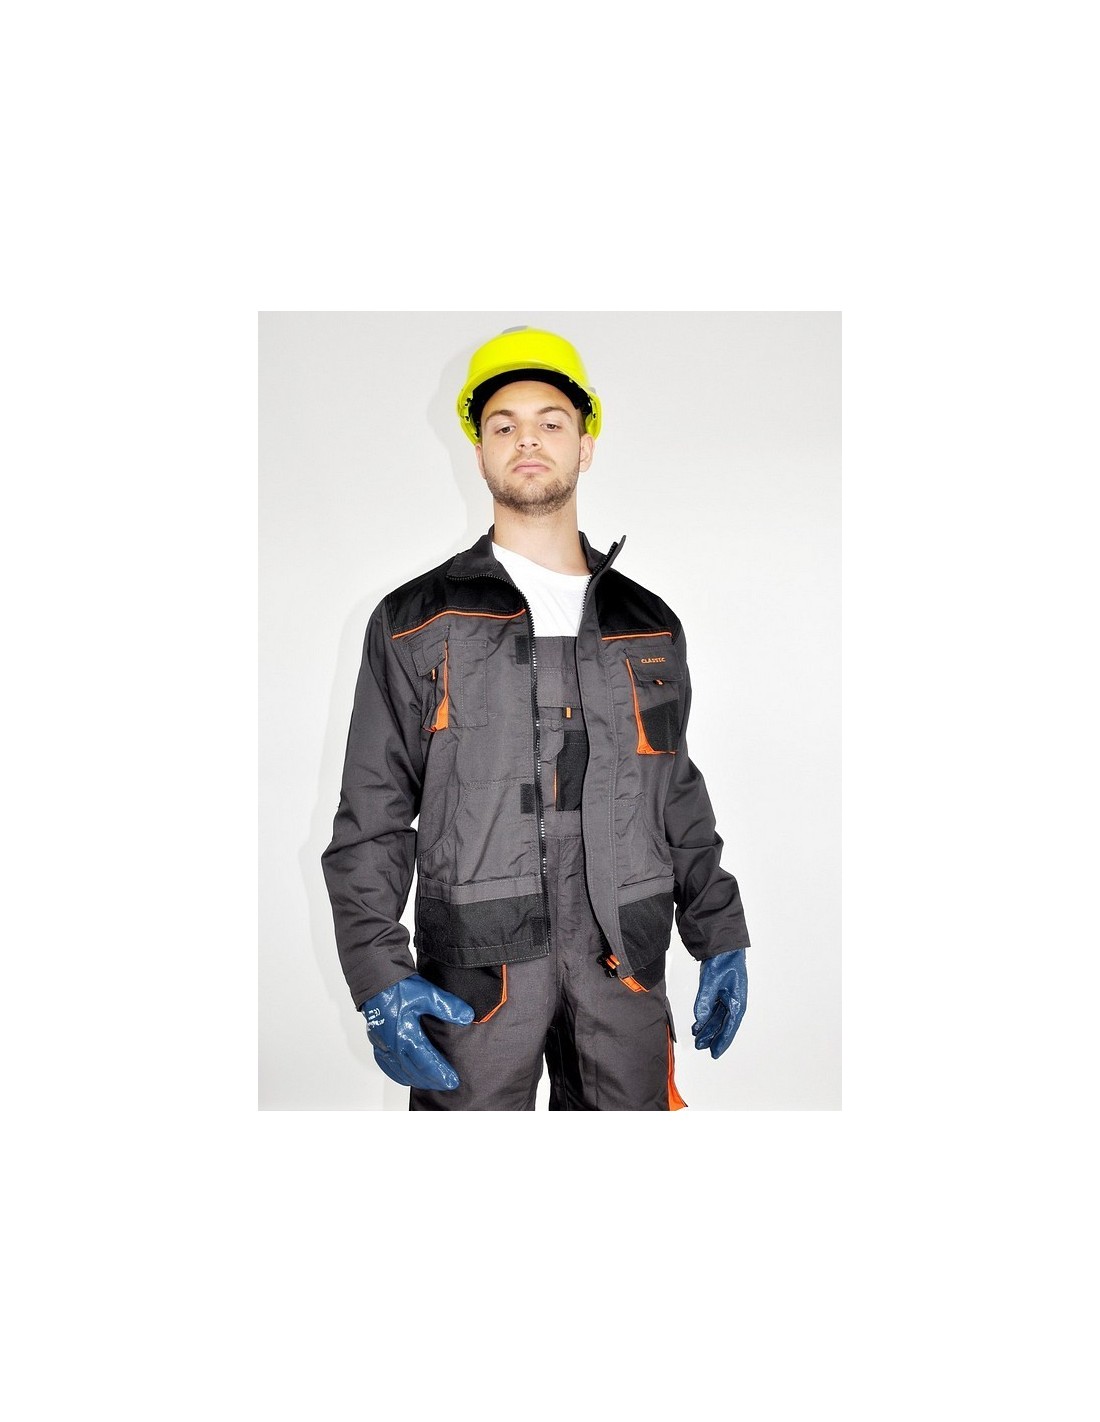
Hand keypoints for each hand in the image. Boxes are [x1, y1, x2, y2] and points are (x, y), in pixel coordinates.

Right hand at [361, 975, 474, 1090]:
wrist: (375, 980)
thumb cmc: (398, 987)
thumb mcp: (428, 994)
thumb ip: (448, 1007)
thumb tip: (467, 1017)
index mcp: (407, 1036)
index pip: (427, 1063)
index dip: (441, 1074)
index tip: (453, 1081)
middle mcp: (394, 1046)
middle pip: (414, 1072)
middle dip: (432, 1081)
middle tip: (446, 1084)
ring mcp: (384, 1046)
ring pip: (400, 1072)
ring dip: (416, 1080)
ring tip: (430, 1083)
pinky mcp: (377, 1042)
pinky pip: (387, 1066)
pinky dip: (398, 1074)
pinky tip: (405, 1076)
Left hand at [692, 949, 747, 1058]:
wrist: (722, 945)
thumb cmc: (723, 960)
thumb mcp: (712, 981)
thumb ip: (705, 1001)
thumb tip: (700, 1019)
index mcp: (737, 1001)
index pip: (729, 1026)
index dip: (722, 1040)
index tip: (715, 1052)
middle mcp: (733, 1001)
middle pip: (723, 1024)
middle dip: (712, 1036)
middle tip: (701, 1046)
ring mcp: (726, 997)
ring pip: (717, 1018)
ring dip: (707, 1028)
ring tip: (697, 1038)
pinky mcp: (719, 991)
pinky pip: (713, 1009)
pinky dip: (705, 1017)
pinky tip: (697, 1024)